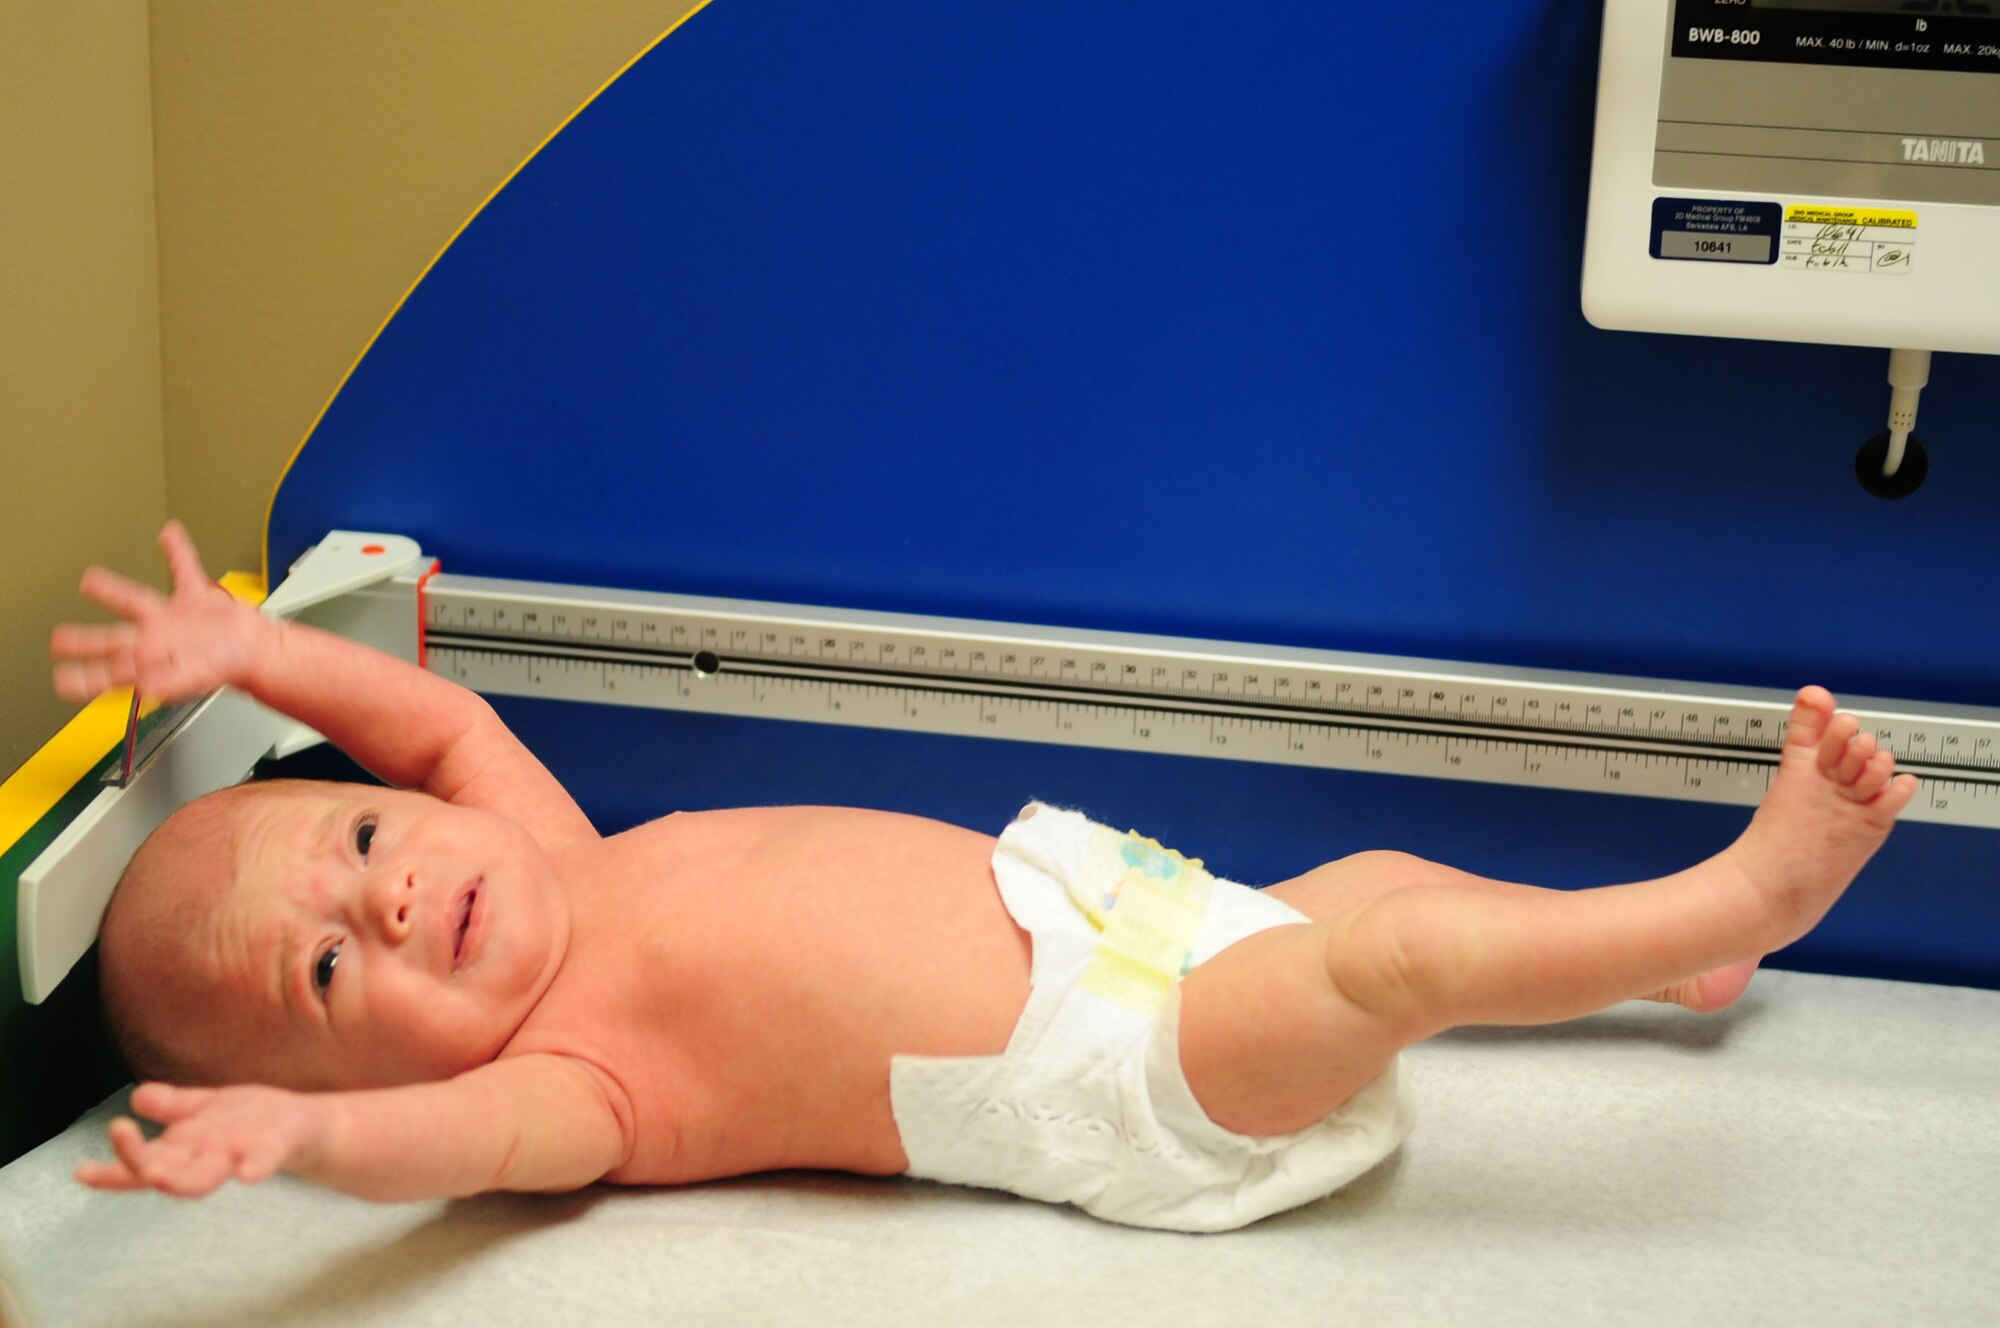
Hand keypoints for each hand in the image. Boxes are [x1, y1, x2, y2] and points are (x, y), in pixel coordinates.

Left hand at [50, 519, 266, 705]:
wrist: (262, 652)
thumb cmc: (232, 668)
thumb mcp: (195, 678)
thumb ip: (169, 683)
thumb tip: (144, 690)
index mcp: (152, 662)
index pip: (111, 673)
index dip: (84, 677)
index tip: (62, 680)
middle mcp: (157, 641)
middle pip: (111, 640)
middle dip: (84, 641)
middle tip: (59, 641)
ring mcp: (174, 620)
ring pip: (134, 601)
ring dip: (111, 590)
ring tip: (90, 579)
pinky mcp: (196, 600)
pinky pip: (183, 570)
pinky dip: (178, 550)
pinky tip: (169, 533)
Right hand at [74, 1082, 332, 1197]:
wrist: (309, 1125)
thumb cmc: (254, 1120)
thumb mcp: (210, 1108)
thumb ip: (174, 1107)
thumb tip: (137, 1098)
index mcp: (188, 1149)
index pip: (142, 1165)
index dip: (111, 1172)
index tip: (79, 1172)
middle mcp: (207, 1159)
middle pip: (164, 1174)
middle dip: (139, 1163)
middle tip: (121, 1137)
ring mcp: (239, 1155)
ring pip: (202, 1177)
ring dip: (181, 1177)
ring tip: (161, 1173)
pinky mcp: (275, 1149)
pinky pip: (263, 1161)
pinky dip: (254, 1167)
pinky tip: (246, 1173)